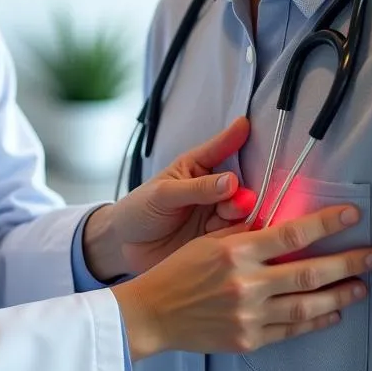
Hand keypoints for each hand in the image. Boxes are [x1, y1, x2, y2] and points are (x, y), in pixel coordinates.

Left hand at [82, 118, 255, 279]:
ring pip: (240, 210)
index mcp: (195, 168)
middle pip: (237, 184)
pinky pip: (235, 234)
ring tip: (232, 214)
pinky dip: (239, 233)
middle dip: (242, 190)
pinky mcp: (216, 238)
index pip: (218, 149)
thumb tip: (232, 182)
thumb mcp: (163, 194)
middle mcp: (210, 190)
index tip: (245, 124)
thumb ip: (197, 188)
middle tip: (240, 198)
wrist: (126, 246)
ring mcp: (214, 214)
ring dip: (241, 212)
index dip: (233, 138)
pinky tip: (237, 234)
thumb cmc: (139, 209)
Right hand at [110, 204, 371, 361]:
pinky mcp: (249, 340)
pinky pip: (292, 331)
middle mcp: (246, 283)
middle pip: (309, 272)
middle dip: (348, 263)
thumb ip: (245, 235)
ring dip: (340, 295)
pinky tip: (332, 313)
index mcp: (235, 251)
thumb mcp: (208, 242)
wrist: (153, 313)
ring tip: (362, 287)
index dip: (326, 224)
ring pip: (307, 305)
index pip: (291, 234)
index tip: (352, 216)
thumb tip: (284, 226)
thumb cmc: (178, 271)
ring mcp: (249, 316)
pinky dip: (316, 322)